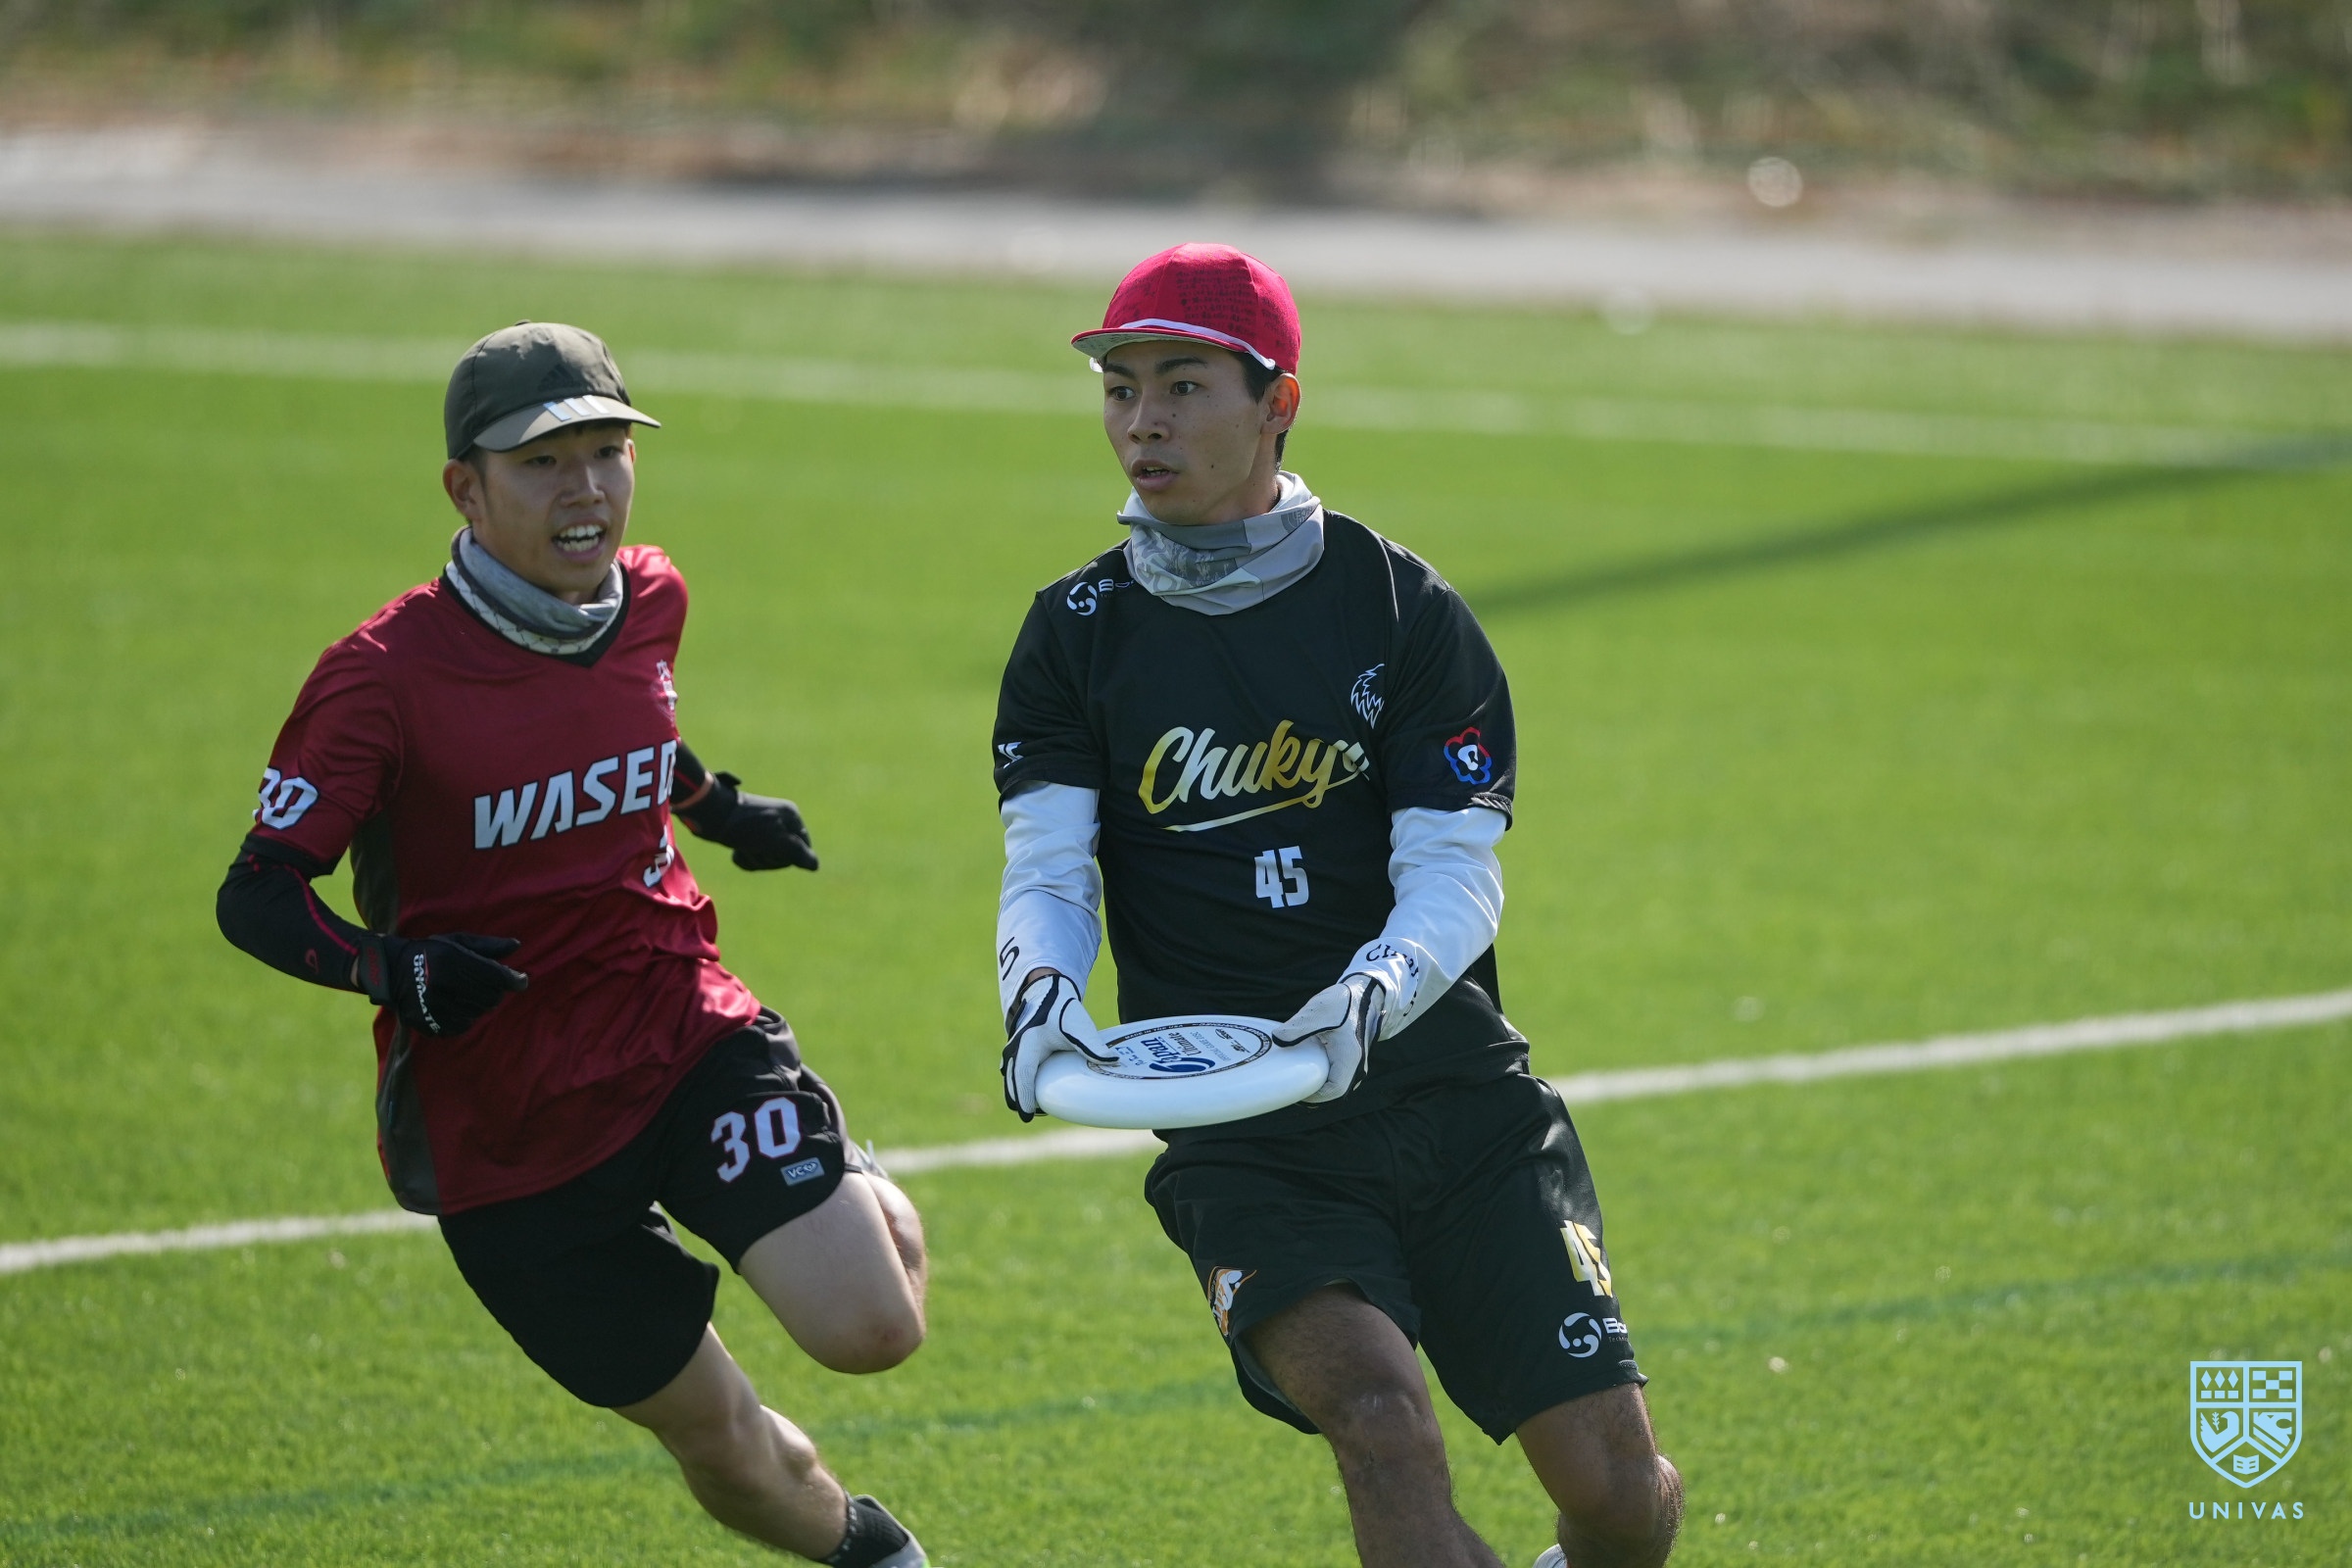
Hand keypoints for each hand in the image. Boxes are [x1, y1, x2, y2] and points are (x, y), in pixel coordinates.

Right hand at [357, 931, 528, 1037]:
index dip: (514, 980)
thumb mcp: (457, 941)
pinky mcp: (426, 1022)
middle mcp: (441, 983)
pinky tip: (458, 1006)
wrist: (391, 972)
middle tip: (489, 985)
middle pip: (490, 997)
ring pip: (478, 1012)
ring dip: (480, 1004)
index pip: (495, 976)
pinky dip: (466, 1018)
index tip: (521, 981)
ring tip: (469, 994)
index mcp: (451, 960)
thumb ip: (488, 946)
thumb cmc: (431, 953)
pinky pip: (461, 1026)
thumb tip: (516, 945)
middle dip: (496, 992)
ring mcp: (432, 1006)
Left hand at [680, 771, 817, 871]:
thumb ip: (798, 854)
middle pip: (784, 854)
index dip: (786, 857)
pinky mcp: (747, 832)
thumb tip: (815, 865)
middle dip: (767, 858)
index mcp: (792, 816)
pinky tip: (736, 851)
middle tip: (754, 848)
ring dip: (754, 858)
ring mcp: (763, 826)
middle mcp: (780, 819)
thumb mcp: (777, 842)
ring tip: (743, 848)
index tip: (772, 851)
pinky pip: (753, 852)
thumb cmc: (747, 828)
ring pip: (767, 855)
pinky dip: (745, 856)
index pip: (802, 849)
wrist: (711, 814)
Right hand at [1001, 969, 1109, 1121]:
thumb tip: (1115, 1062)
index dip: (1024, 1096)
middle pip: (1012, 1083)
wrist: (1048, 992)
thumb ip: (1094, 1046)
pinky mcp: (1016, 1054)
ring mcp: (1012, 1052)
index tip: (1028, 1116)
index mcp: (1028, 1044)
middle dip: (1020, 1100)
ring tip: (1037, 1108)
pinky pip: (1014, 1074)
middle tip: (1033, 1116)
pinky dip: (1021, 1085)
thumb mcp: (1079, 1026)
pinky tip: (1036, 1095)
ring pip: (1011, 1079)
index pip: (1022, 1075)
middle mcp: (1015, 1049)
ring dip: (1019, 1093)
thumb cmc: (1062, 1009)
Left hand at [1273, 974, 1384, 1103]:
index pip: (1334, 1090)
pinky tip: (1306, 1067)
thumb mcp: (1319, 1010)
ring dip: (1317, 1087)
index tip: (1294, 1090)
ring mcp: (1354, 1066)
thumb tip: (1276, 1039)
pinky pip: (1335, 1078)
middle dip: (1313, 1094)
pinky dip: (1322, 1078)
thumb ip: (1298, 1026)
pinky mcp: (1349, 1062)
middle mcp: (1356, 1066)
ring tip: (1296, 1078)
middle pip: (1334, 1094)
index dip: (1314, 1096)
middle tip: (1290, 1086)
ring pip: (1335, 1087)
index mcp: (1348, 1057)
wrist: (1364, 995)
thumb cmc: (1343, 1002)